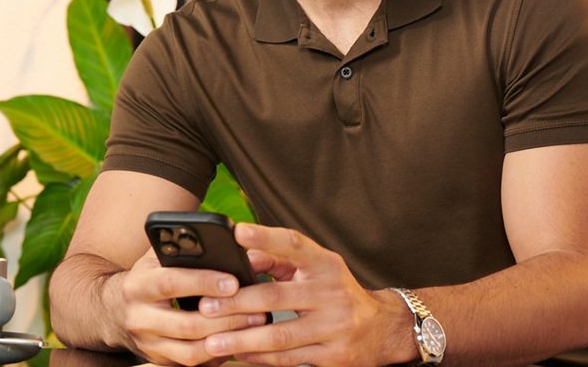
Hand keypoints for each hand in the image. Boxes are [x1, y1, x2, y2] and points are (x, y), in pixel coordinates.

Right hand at [116, 248, 270, 365]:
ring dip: (227, 340)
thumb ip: (181, 248)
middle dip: (227, 318)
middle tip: (258, 309)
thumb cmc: (147, 276)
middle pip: (187, 324)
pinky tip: (240, 341)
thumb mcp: (156, 257)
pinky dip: (219, 354)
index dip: (203, 282)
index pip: (171, 282)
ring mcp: (148, 345)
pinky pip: (193, 363)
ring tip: (254, 326)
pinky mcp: (159, 361)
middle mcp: (139, 318)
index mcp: (138, 285)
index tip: (233, 281)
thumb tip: (222, 242)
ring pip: (192, 350)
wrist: (113, 311)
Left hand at [196, 224, 413, 366]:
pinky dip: (260, 359)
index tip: (238, 232)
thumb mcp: (315, 269)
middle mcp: (333, 293)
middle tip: (206, 307)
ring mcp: (335, 327)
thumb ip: (279, 259)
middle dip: (237, 303)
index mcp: (326, 265)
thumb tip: (243, 255)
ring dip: (242, 339)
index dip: (267, 237)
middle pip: (276, 297)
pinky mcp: (334, 357)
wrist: (381, 329)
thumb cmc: (336, 292)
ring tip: (213, 341)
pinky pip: (289, 360)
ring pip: (280, 336)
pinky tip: (239, 355)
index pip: (295, 245)